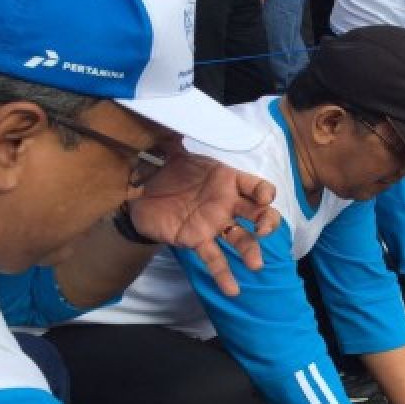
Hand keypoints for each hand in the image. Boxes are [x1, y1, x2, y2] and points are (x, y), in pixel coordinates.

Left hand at [126, 138, 279, 295]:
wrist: (137, 190)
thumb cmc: (162, 167)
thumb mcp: (169, 148)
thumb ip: (175, 136)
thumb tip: (172, 113)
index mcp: (226, 179)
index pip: (255, 185)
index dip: (263, 191)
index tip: (264, 198)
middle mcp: (227, 202)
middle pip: (257, 214)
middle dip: (267, 222)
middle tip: (264, 230)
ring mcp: (214, 223)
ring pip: (240, 239)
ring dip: (251, 251)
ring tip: (256, 264)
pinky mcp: (197, 240)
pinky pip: (214, 259)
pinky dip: (224, 275)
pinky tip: (233, 290)